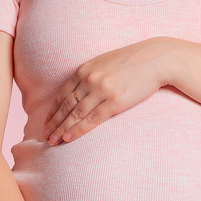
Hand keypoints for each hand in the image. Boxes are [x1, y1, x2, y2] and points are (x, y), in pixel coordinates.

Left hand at [42, 37, 172, 144]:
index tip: (46, 124)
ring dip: (62, 129)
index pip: (62, 94)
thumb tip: (78, 92)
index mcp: (85, 70)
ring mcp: (102, 90)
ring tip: (53, 141)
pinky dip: (79, 130)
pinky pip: (92, 119)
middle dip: (53, 123)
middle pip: (66, 106)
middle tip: (45, 136)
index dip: (52, 111)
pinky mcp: (115, 101)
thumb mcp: (104, 63)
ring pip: (76, 114)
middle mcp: (90, 79)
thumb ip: (89, 76)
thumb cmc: (131, 62)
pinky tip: (69, 138)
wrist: (155, 59)